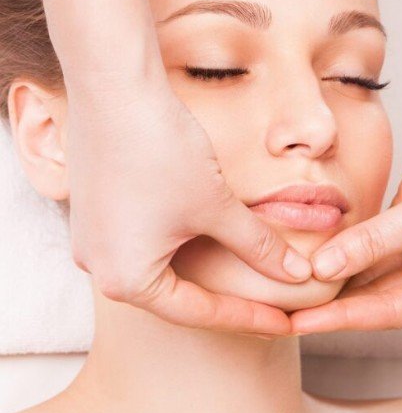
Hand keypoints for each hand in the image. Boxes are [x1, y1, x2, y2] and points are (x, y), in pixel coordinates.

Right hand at [66, 72, 310, 335]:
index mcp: (125, 280)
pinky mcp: (95, 210)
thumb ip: (258, 246)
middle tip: (265, 304)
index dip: (248, 318)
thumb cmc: (162, 151)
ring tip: (238, 273)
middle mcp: (100, 267)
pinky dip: (177, 243)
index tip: (284, 324)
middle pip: (176, 293)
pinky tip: (202, 236)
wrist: (114, 88)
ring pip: (159, 265)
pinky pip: (142, 241)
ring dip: (200, 268)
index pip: (200, 312)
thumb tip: (297, 273)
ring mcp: (92, 237)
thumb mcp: (217, 206)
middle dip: (223, 297)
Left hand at [290, 78, 401, 332]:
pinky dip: (347, 237)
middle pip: (379, 291)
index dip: (345, 317)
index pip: (393, 310)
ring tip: (295, 280)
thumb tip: (325, 267)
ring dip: (337, 267)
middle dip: (336, 298)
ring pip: (372, 261)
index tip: (302, 322)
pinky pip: (372, 230)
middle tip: (290, 305)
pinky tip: (318, 244)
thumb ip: (377, 241)